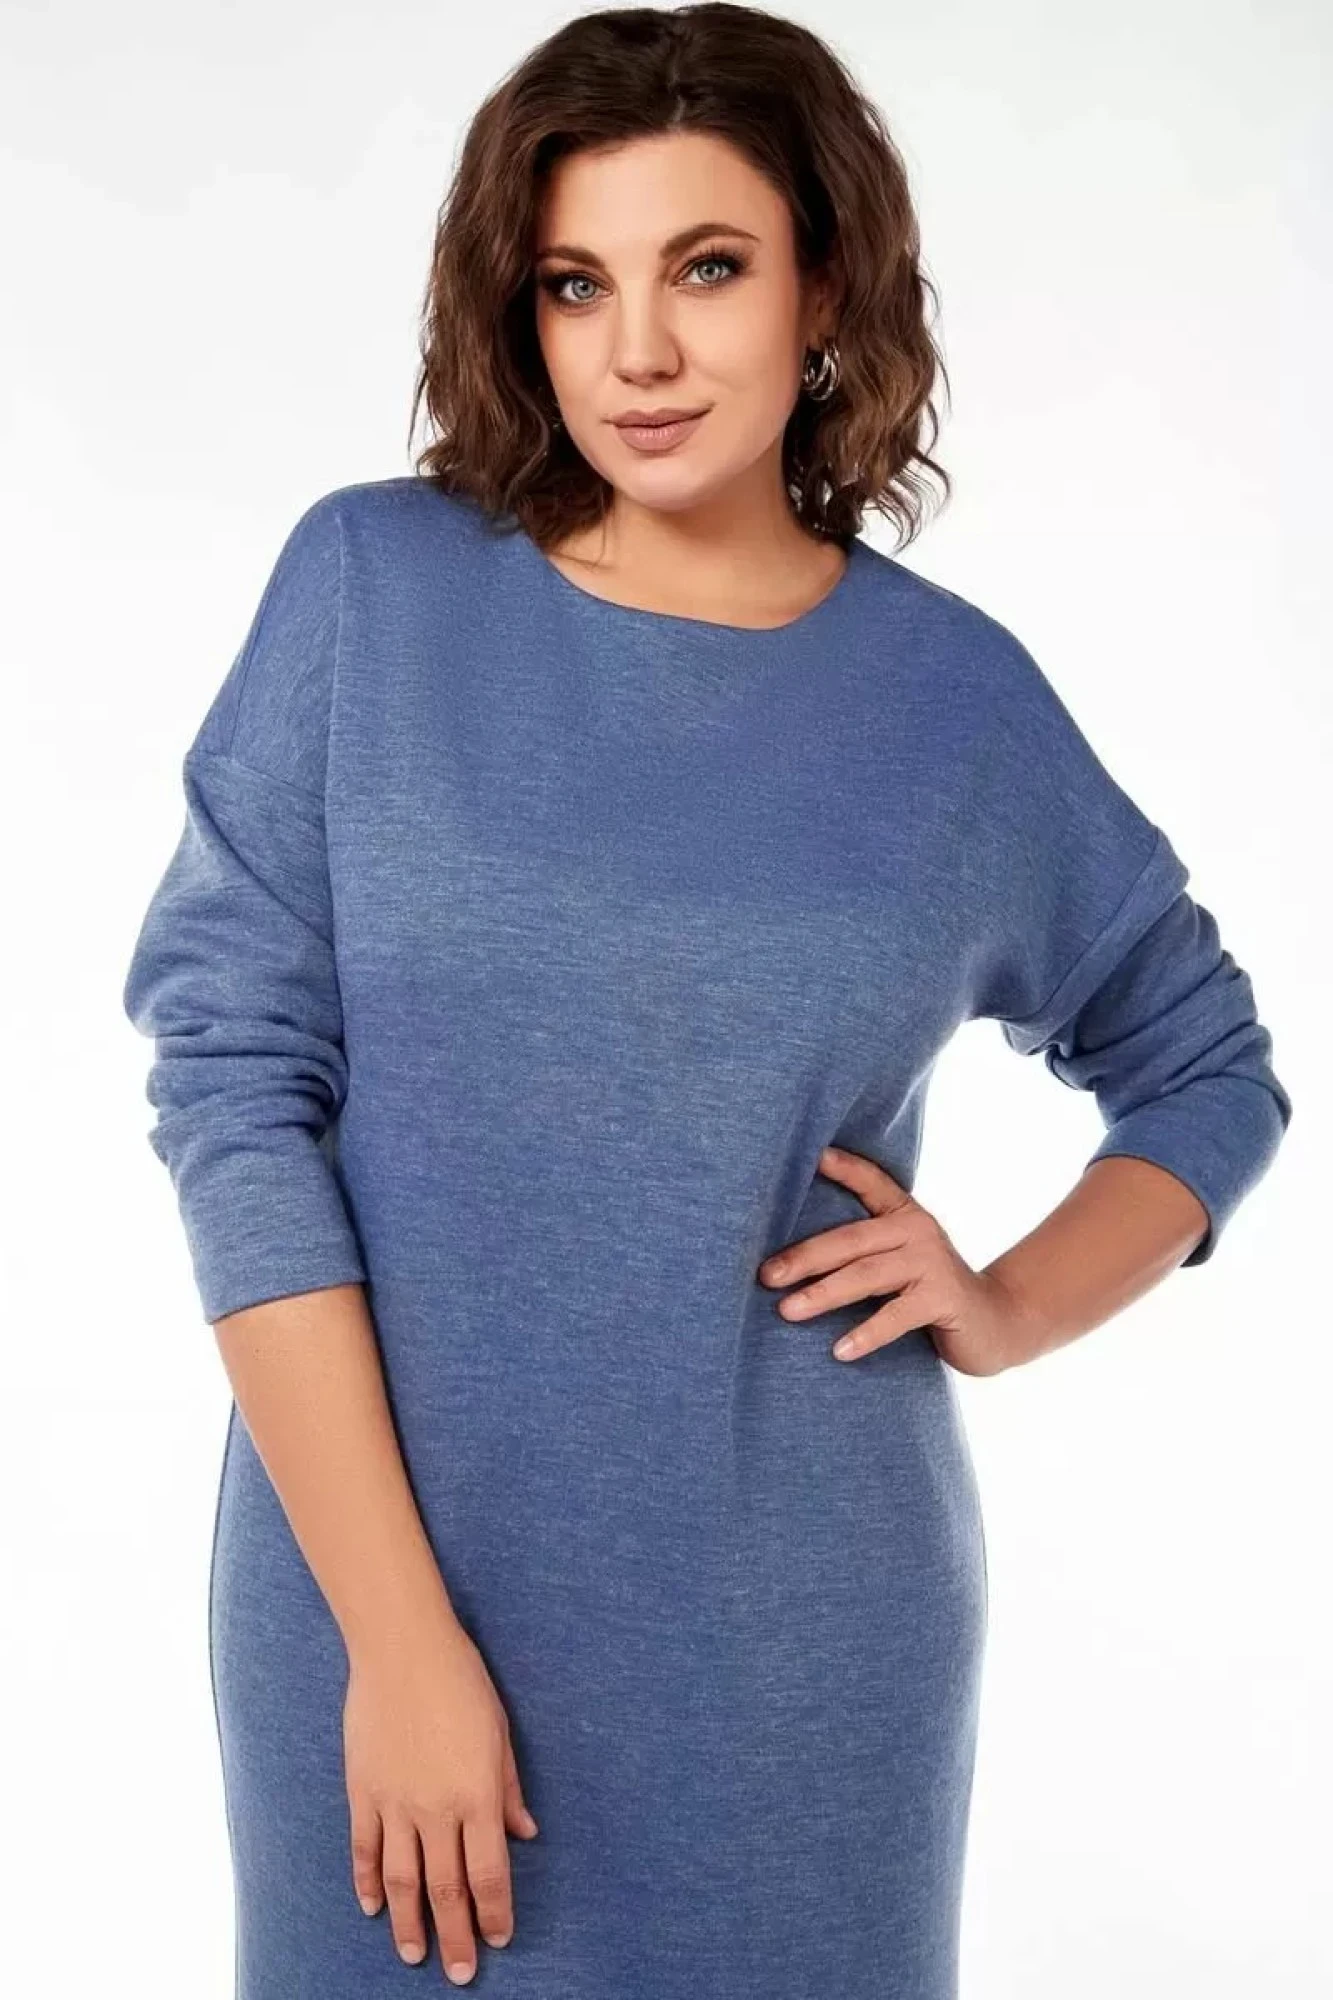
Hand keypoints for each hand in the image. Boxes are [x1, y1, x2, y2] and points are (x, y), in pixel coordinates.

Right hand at [343, 1612, 538, 1985]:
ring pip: (401, 1881)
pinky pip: (365, 1848)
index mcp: (477, 1795)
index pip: (489, 1874)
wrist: (403, 1647)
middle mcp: (436, 1808)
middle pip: (445, 1889)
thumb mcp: (500, 1732)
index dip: (494, 1913)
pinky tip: (372, 1906)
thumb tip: (525, 1833)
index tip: (498, 1939)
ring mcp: (395, 1802)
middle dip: (456, 1936)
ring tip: (415, 1954)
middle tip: (460, 1974)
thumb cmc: (462, 1682)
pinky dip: (367, 1881)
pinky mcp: (362, 1790)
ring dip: (408, 1924)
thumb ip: (510, 1789)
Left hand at [757, 1144, 1036, 1377]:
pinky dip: (866, 1333)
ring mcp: (932, 1263)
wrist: (996, 1322)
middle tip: (766, 1276)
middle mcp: (918, 1230)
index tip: (812, 1155)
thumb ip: (863, 1251)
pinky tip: (839, 1350)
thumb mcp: (899, 1260)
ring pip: (867, 1275)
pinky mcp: (943, 1298)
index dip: (843, 1167)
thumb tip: (789, 1261)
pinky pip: (896, 1316)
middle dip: (804, 1257)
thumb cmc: (929, 1291)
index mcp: (904, 1214)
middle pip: (850, 1239)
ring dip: (823, 1294)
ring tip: (788, 1311)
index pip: (870, 1181)